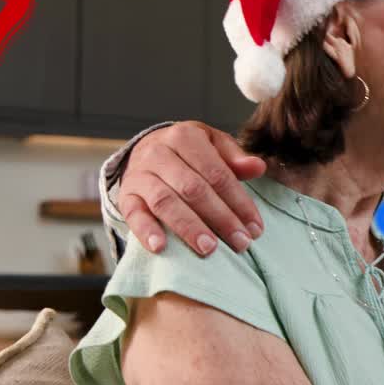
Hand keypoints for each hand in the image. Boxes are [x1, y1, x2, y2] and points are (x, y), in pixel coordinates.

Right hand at [119, 121, 266, 254]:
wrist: (146, 149)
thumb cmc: (190, 152)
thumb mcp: (214, 145)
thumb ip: (235, 158)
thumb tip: (258, 167)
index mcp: (185, 137)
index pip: (217, 173)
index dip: (239, 202)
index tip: (255, 227)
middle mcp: (159, 153)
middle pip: (194, 189)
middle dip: (221, 218)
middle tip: (241, 242)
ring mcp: (139, 174)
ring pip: (165, 202)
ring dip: (189, 227)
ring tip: (209, 248)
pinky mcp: (125, 195)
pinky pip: (133, 214)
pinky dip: (146, 231)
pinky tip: (160, 247)